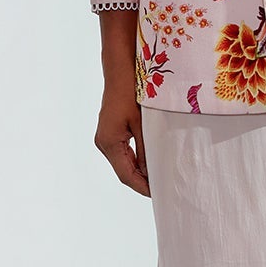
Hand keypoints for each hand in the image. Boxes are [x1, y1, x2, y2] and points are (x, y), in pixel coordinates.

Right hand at [94, 77, 149, 195]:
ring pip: (123, 163)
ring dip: (139, 172)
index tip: (157, 194)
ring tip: (158, 179)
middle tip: (162, 189)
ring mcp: (105, 138)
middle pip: (124, 171)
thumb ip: (146, 150)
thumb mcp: (142, 124)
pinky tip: (149, 163)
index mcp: (109, 142)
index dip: (142, 187)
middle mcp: (104, 143)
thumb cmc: (131, 93)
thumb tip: (152, 173)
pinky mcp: (109, 133)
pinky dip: (135, 161)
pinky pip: (123, 153)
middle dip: (142, 182)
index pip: (126, 175)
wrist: (120, 72)